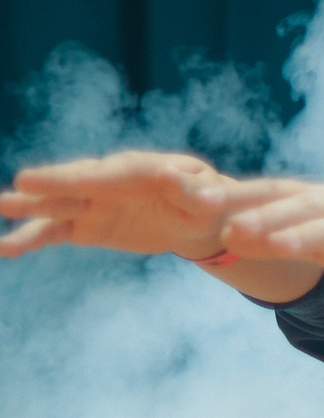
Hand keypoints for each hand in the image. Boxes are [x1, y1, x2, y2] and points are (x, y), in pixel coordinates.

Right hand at [0, 151, 235, 259]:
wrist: (198, 218)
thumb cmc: (209, 202)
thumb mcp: (210, 200)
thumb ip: (193, 191)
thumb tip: (170, 173)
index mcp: (144, 169)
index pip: (117, 173)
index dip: (93, 176)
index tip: (75, 179)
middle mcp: (110, 181)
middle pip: (79, 180)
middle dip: (55, 182)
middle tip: (25, 182)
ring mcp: (92, 202)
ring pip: (57, 204)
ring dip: (31, 207)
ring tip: (4, 206)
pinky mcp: (83, 225)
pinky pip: (53, 232)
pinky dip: (30, 239)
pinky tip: (4, 248)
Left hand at [213, 180, 323, 291]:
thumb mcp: (322, 236)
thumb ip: (279, 236)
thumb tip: (227, 237)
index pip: (275, 191)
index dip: (237, 194)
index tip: (194, 198)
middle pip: (305, 204)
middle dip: (269, 215)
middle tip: (232, 228)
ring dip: (311, 234)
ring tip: (279, 245)